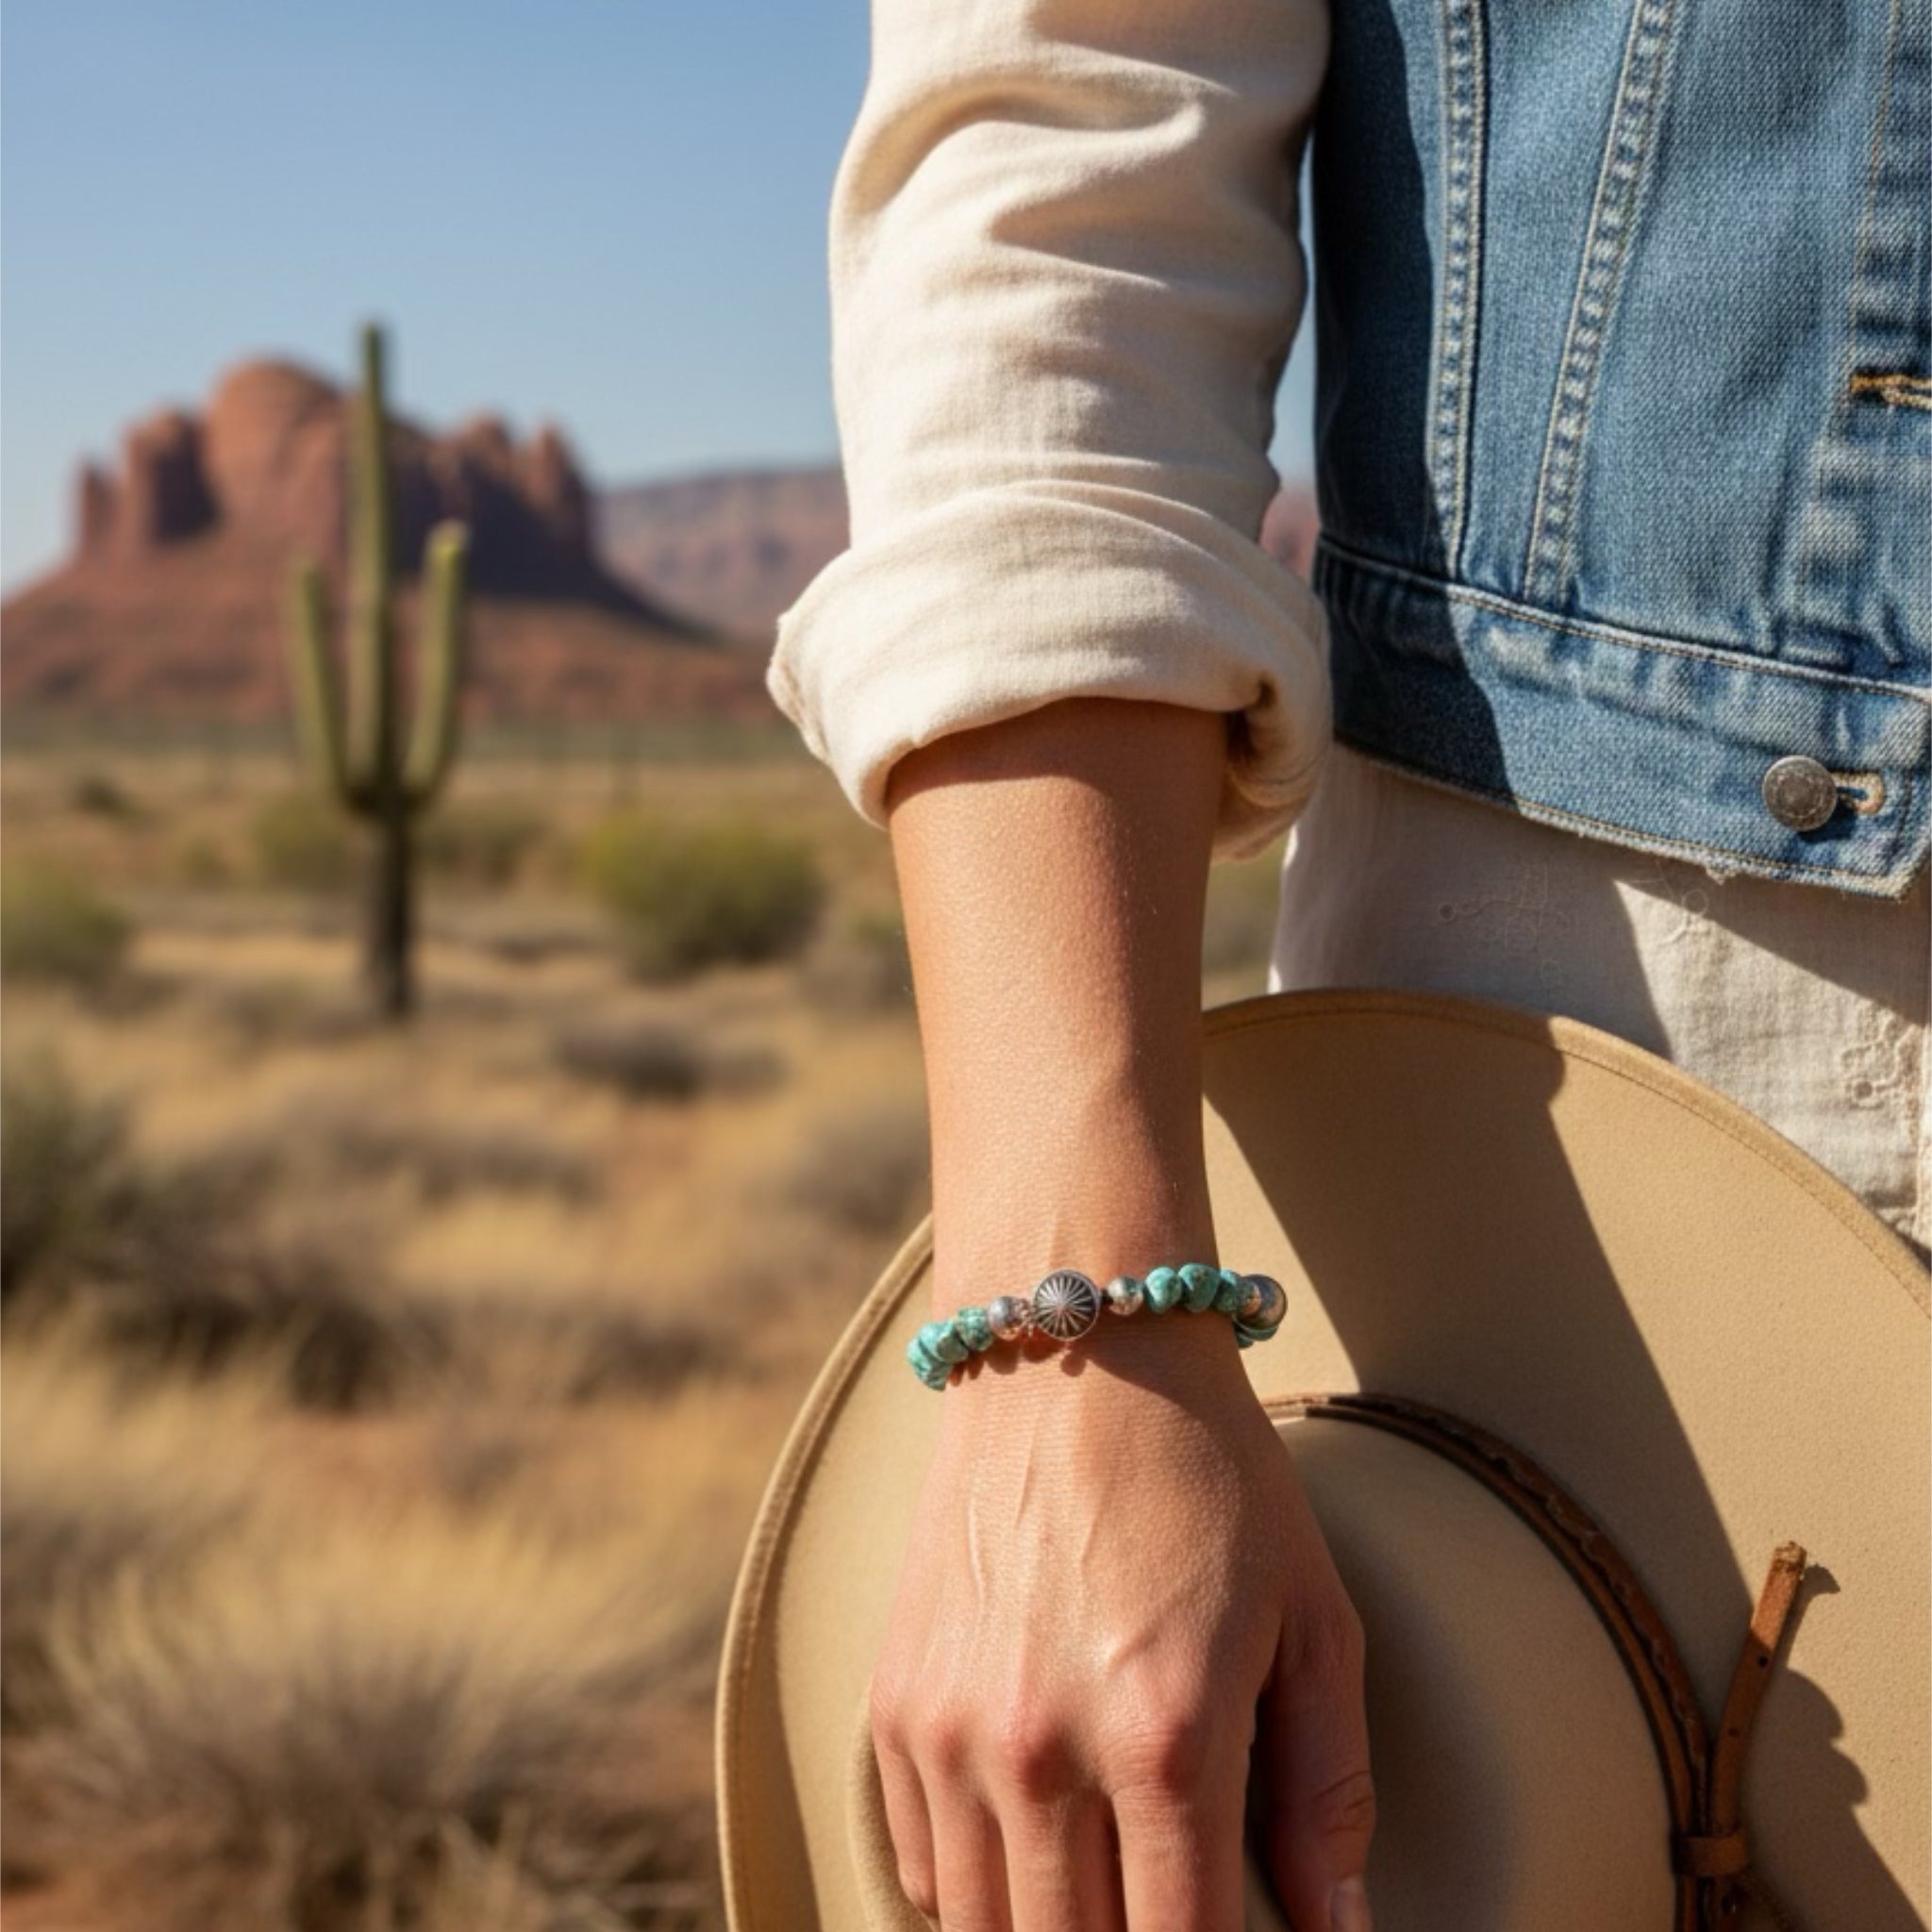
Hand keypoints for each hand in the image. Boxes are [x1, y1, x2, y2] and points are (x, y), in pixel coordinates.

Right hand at [868, 1305, 1374, 1929]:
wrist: (1075, 1353)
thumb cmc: (1210, 1477)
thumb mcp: (1310, 1620)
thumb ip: (1327, 1792)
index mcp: (1166, 1736)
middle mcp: (1042, 1748)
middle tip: (1168, 1908)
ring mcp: (951, 1729)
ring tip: (1103, 1895)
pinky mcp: (894, 1702)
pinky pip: (920, 1868)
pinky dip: (975, 1892)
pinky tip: (1033, 1855)